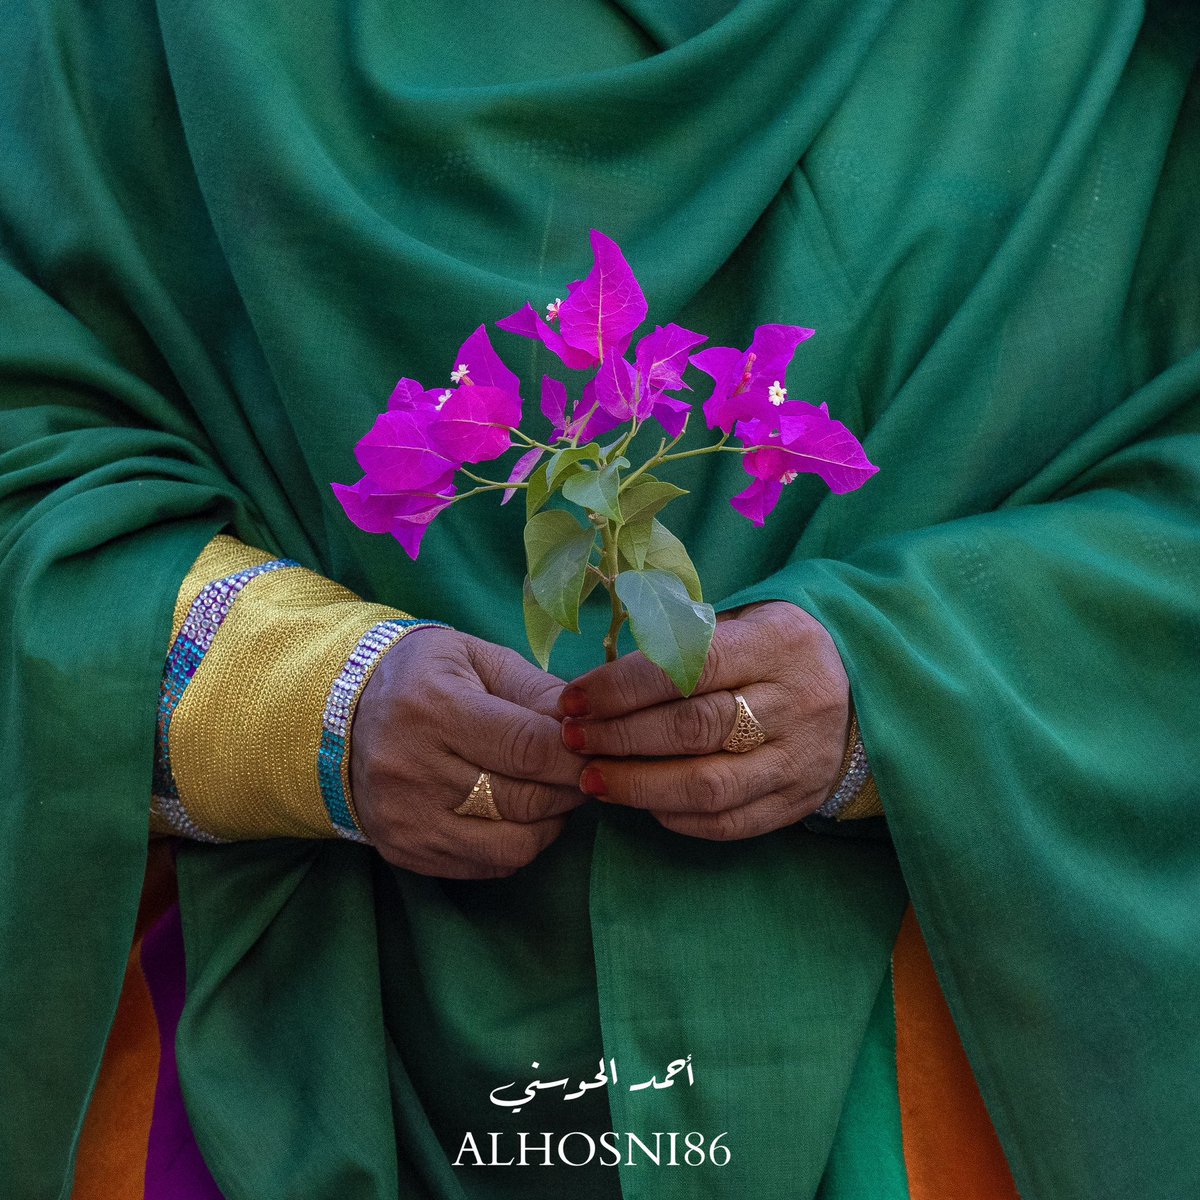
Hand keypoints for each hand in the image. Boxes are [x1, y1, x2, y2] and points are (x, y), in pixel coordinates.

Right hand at [350, 627, 586, 877]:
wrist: (336, 714)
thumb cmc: (422, 676)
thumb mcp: (474, 657)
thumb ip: (534, 688)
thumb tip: (587, 724)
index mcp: (433, 707)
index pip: (527, 747)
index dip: (575, 753)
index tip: (595, 747)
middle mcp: (412, 768)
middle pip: (525, 799)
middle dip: (571, 788)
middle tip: (584, 771)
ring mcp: (406, 818)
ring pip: (514, 844)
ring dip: (551, 822)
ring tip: (552, 793)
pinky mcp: (404, 851)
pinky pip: (488, 866)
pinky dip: (519, 844)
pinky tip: (519, 814)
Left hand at [557, 602, 849, 839]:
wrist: (863, 691)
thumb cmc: (774, 649)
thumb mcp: (745, 620)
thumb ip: (684, 640)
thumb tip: (600, 675)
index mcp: (777, 644)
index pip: (690, 667)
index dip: (623, 687)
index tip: (573, 699)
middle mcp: (795, 703)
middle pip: (695, 728)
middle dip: (620, 737)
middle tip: (573, 740)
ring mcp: (800, 759)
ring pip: (709, 785)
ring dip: (639, 786)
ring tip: (591, 779)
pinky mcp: (798, 802)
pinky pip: (729, 822)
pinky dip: (676, 817)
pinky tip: (640, 802)